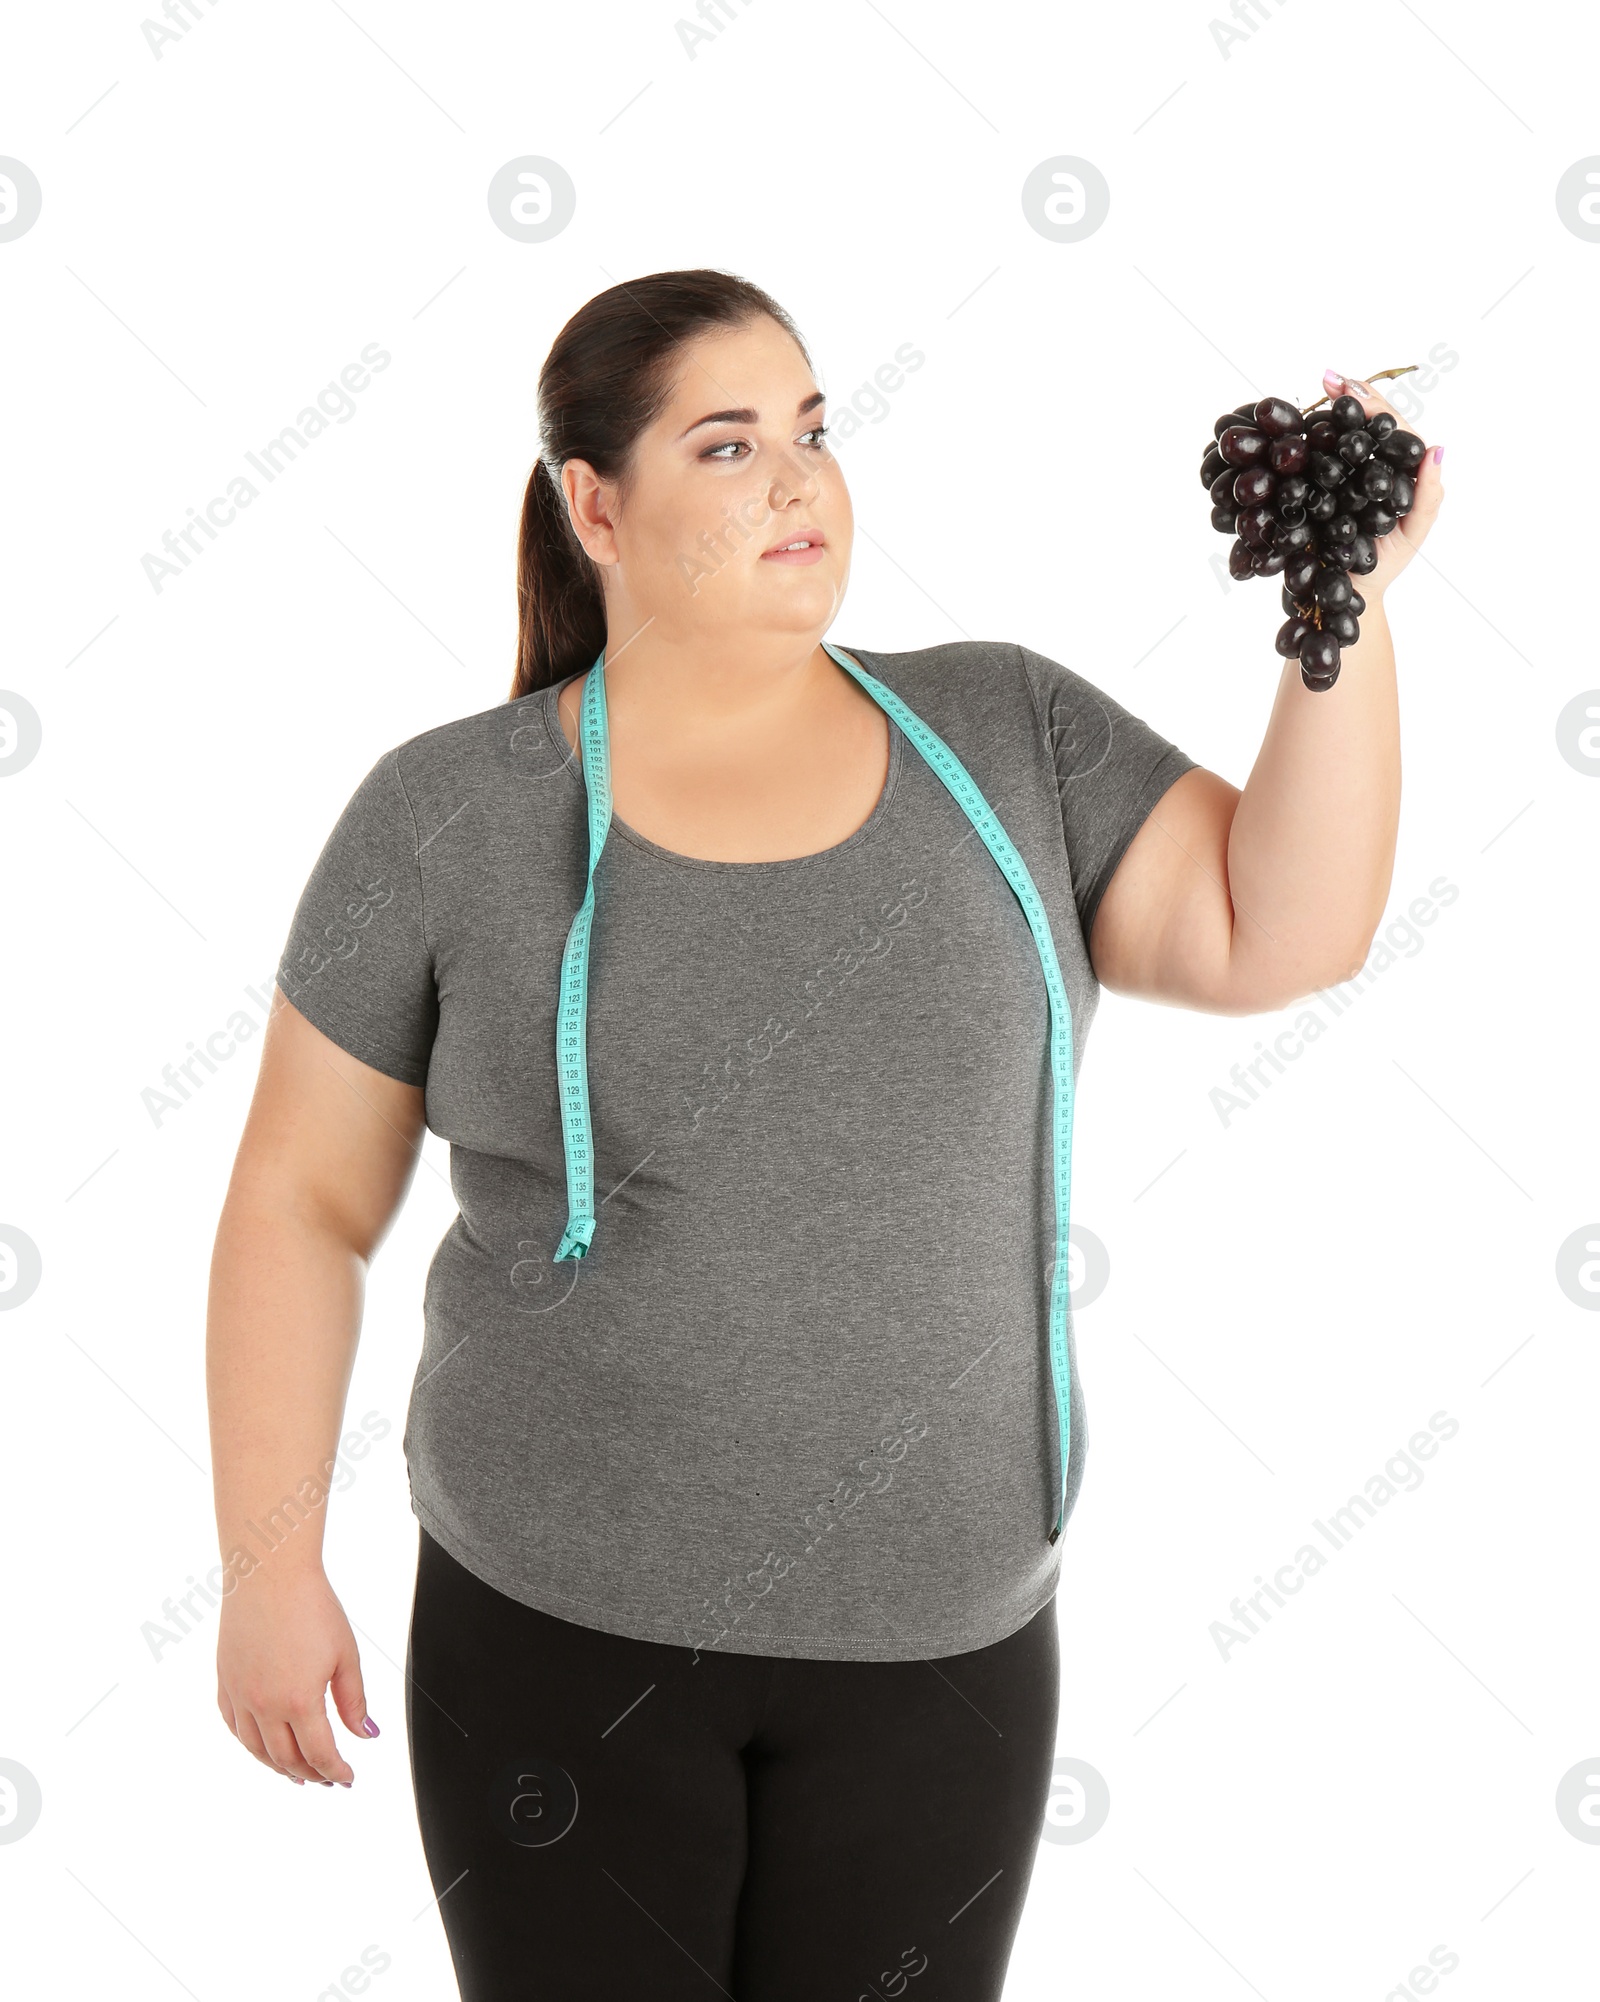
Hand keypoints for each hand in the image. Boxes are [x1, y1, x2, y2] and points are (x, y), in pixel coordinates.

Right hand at [215, 1564, 376, 1786]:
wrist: (269, 1574)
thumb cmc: (313, 1608)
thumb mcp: (345, 1655)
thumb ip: (353, 1700)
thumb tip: (365, 1735)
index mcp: (299, 1701)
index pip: (319, 1754)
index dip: (336, 1772)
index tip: (348, 1779)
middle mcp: (264, 1706)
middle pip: (286, 1759)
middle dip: (311, 1774)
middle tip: (327, 1780)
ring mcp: (239, 1696)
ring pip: (256, 1750)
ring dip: (278, 1767)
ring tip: (297, 1775)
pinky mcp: (224, 1682)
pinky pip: (234, 1727)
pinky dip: (249, 1744)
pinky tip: (262, 1746)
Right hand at [1319, 368, 1445, 603]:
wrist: (1347, 595)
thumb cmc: (1384, 567)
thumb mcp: (1413, 535)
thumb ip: (1427, 497)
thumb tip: (1438, 450)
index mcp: (1397, 471)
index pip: (1390, 428)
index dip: (1374, 405)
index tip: (1353, 390)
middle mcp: (1371, 468)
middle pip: (1362, 424)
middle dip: (1348, 397)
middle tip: (1328, 378)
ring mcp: (1342, 478)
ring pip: (1337, 437)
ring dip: (1324, 413)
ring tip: (1315, 392)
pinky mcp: (1317, 491)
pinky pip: (1313, 463)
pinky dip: (1305, 441)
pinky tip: (1294, 429)